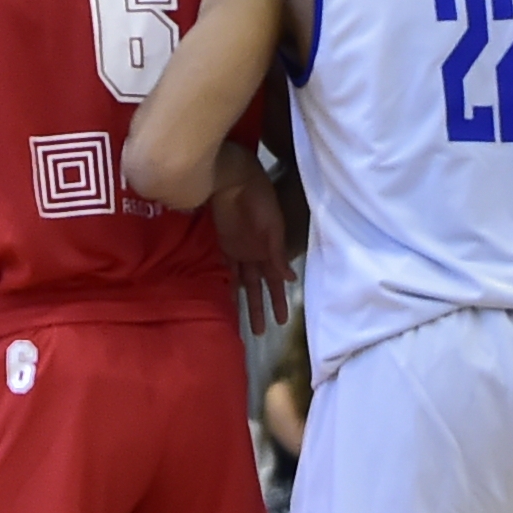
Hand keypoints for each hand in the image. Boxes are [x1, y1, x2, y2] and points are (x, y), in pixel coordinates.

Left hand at [207, 149, 292, 334]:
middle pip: (259, 288)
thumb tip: (289, 279)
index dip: (279, 301)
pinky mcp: (223, 244)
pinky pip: (225, 269)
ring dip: (245, 302)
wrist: (234, 180)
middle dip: (261, 308)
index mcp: (271, 251)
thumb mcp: (273, 228)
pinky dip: (227, 283)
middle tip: (261, 332)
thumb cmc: (259, 200)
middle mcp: (256, 255)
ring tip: (245, 322)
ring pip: (243, 283)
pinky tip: (226, 299)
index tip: (283, 321)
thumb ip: (277, 254)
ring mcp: (239, 251)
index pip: (276, 283)